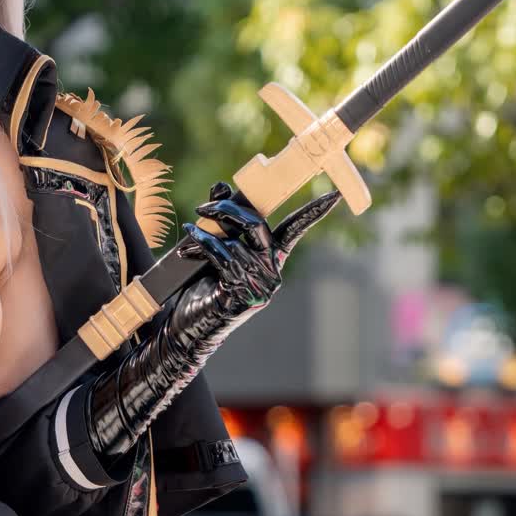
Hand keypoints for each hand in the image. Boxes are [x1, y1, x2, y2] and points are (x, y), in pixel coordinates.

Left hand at [85, 180, 341, 469]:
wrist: (180, 329)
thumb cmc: (195, 288)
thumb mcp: (209, 248)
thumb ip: (220, 219)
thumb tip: (221, 185)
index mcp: (268, 258)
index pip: (295, 230)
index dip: (314, 212)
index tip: (336, 195)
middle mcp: (270, 272)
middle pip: (259, 226)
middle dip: (230, 210)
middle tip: (204, 207)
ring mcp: (259, 286)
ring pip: (236, 243)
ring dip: (206, 233)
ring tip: (187, 232)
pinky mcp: (244, 296)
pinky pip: (224, 259)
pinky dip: (203, 247)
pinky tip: (186, 247)